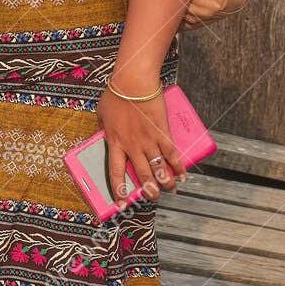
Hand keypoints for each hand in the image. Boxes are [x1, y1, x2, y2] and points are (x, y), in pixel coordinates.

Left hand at [96, 87, 184, 202]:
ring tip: (169, 189)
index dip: (119, 190)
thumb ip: (103, 126)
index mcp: (115, 142)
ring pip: (158, 167)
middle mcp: (132, 146)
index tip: (121, 203)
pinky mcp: (162, 132)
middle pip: (141, 173)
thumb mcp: (102, 113)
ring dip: (165, 181)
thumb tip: (102, 131)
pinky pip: (172, 153)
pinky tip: (182, 174)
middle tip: (152, 197)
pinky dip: (178, 165)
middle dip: (148, 190)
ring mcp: (148, 140)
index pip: (115, 172)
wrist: (133, 82)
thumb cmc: (116, 94)